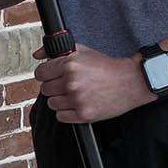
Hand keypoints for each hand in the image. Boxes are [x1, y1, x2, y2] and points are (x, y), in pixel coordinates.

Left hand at [33, 44, 155, 124]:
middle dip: (55, 87)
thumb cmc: (107, 67)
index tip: (54, 76)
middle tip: (70, 85)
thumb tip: (37, 54)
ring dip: (61, 100)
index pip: (40, 73)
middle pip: (45, 89)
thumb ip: (56, 51)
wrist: (131, 82)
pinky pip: (60, 116)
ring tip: (77, 94)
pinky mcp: (83, 114)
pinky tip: (79, 103)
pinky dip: (67, 112)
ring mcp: (77, 99)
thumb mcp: (83, 51)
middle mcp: (72, 82)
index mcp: (70, 64)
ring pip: (52, 103)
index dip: (47, 74)